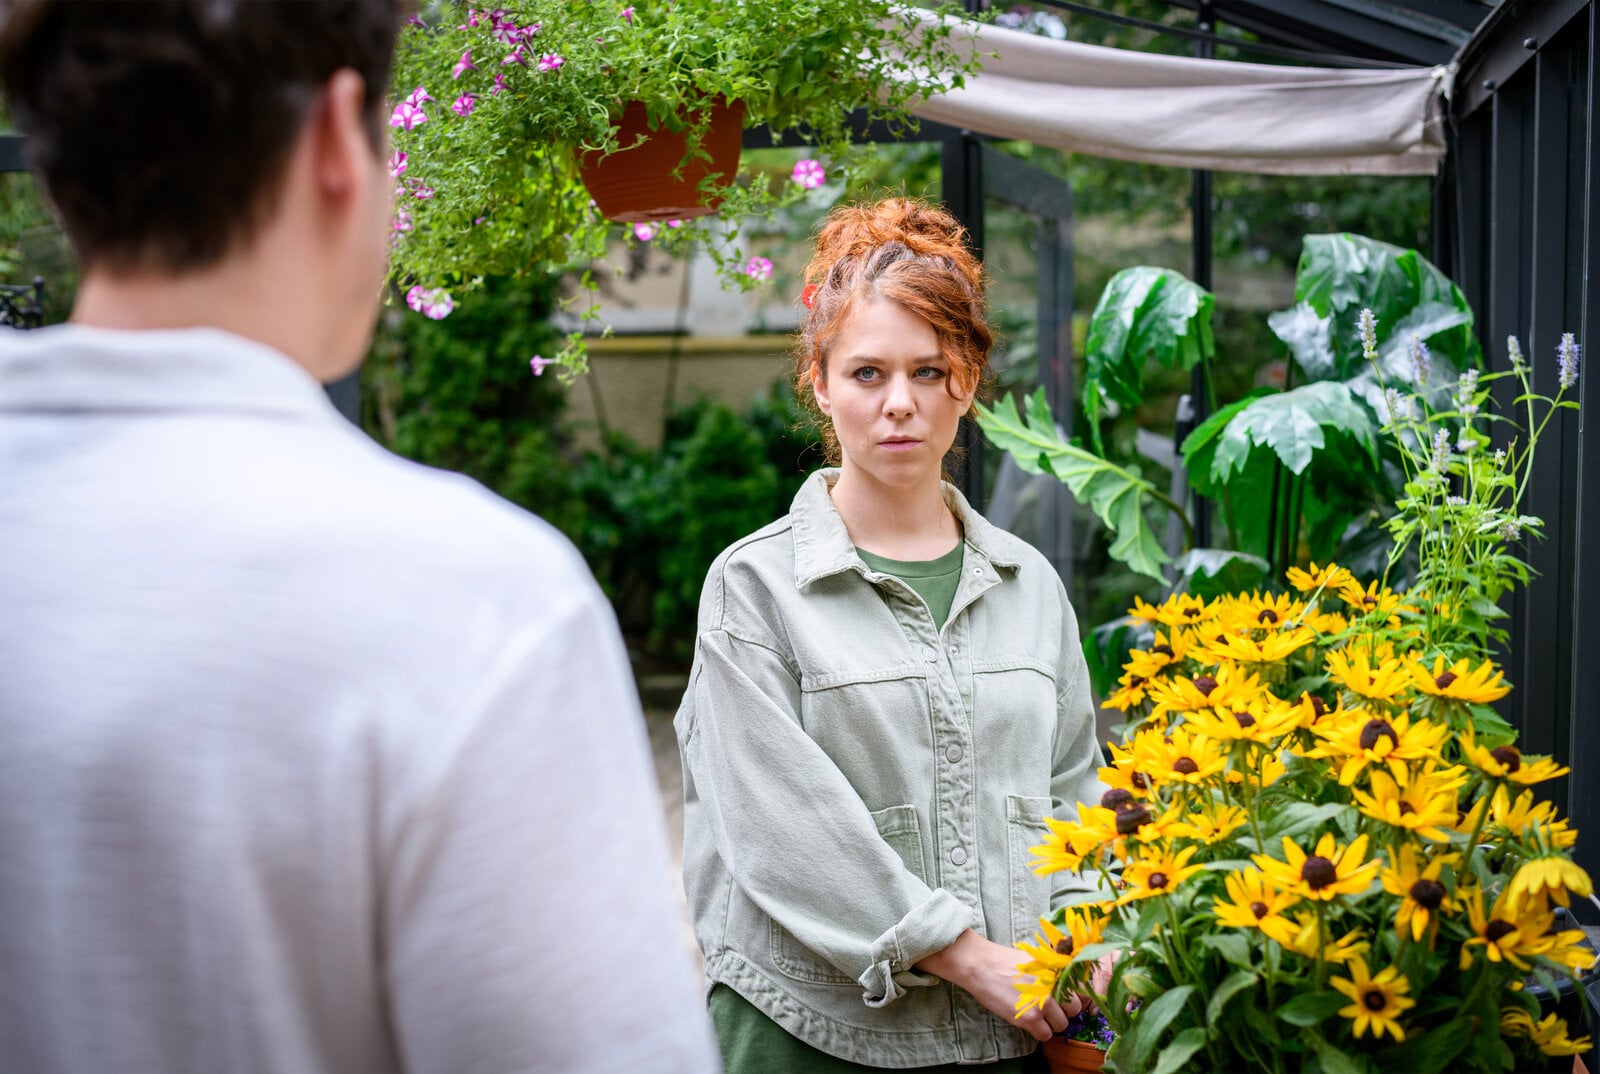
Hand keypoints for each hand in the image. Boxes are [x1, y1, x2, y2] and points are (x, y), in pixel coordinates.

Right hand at [915, 929, 1082, 1041]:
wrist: (982, 965)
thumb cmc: (1005, 961)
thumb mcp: (1036, 960)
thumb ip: (1054, 972)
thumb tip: (1067, 985)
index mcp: (1057, 970)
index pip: (1080, 990)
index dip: (1073, 997)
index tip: (1065, 1000)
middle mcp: (1055, 986)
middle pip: (1074, 1009)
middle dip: (1063, 1011)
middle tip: (1049, 1008)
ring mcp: (1044, 1003)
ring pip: (1061, 1025)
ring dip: (1051, 1023)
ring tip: (1037, 1015)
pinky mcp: (1030, 1018)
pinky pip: (1045, 1035)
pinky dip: (1039, 1032)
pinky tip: (1028, 1021)